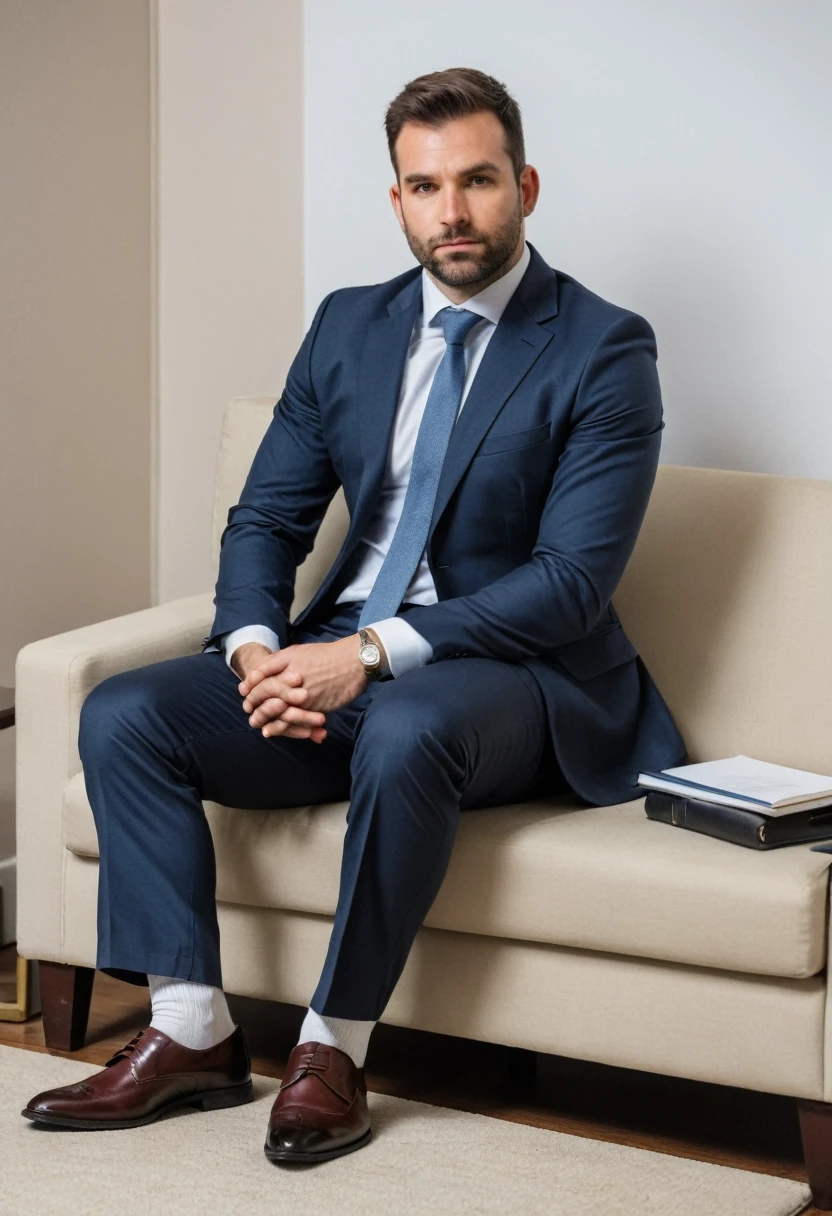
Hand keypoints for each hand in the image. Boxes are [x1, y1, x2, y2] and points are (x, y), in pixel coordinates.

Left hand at [238, 634, 367, 738]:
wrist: (354, 661)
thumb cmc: (328, 656)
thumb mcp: (300, 651)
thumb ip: (280, 661)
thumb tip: (260, 672)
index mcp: (287, 660)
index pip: (260, 674)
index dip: (250, 685)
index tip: (245, 693)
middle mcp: (291, 676)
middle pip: (264, 692)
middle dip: (254, 704)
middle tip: (250, 713)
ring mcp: (302, 692)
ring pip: (277, 708)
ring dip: (265, 718)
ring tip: (260, 727)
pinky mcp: (314, 705)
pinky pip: (293, 719)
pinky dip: (282, 727)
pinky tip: (273, 731)